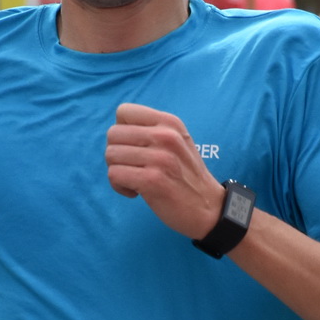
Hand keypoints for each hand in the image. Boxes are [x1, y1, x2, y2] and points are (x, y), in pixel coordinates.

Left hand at [104, 103, 223, 239]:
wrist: (209, 208)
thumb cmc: (185, 175)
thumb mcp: (176, 142)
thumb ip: (151, 130)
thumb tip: (116, 128)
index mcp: (169, 122)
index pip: (124, 111)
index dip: (122, 132)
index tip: (134, 148)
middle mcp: (166, 136)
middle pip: (113, 134)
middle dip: (117, 153)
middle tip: (133, 167)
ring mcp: (160, 158)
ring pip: (110, 154)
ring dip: (117, 171)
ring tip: (135, 180)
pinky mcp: (152, 180)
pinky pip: (114, 174)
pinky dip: (119, 186)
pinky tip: (135, 192)